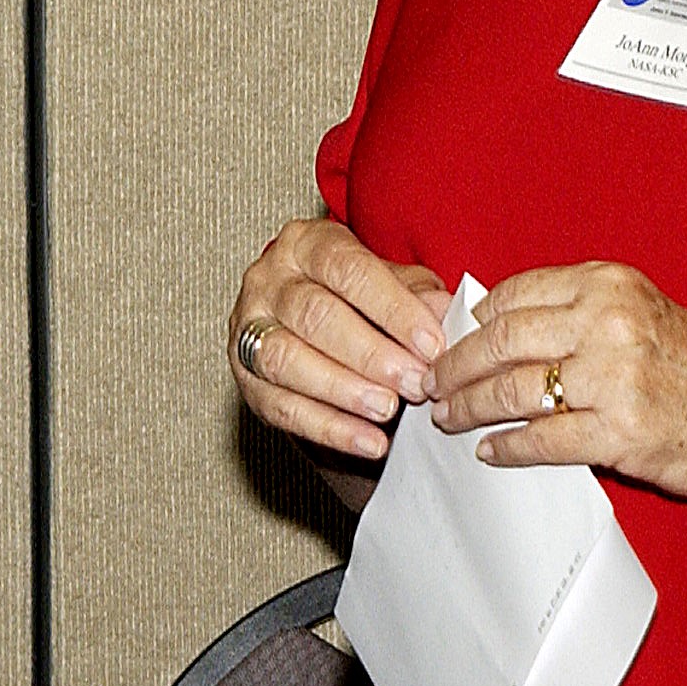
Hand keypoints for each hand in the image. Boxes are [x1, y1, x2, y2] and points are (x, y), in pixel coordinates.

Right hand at [230, 220, 450, 460]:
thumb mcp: (388, 282)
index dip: (392, 308)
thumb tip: (443, 310)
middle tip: (414, 383)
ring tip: (388, 410)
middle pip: (314, 315)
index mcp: (305, 243)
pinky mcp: (243, 376)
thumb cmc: (355, 297)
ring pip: (287, 359)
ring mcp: (247, 328)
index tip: (431, 343)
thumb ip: (414, 293)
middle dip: (370, 354)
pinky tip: (369, 441)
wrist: (313, 325)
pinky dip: (329, 428)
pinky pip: (282, 406)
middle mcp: (268, 280)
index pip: (347, 269)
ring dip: (343, 390)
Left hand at [428, 261, 686, 505]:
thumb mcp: (642, 314)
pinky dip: (507, 448)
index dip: (472, 322)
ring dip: (469, 407)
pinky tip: (491, 451)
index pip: (514, 295)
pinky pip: (540, 441)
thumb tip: (499, 328)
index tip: (449, 340)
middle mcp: (608, 322)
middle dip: (455, 365)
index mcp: (608, 284)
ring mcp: (614, 378)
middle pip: (502, 341)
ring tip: (449, 418)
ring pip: (512, 390)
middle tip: (431, 383)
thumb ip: (579, 313)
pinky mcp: (620, 432)